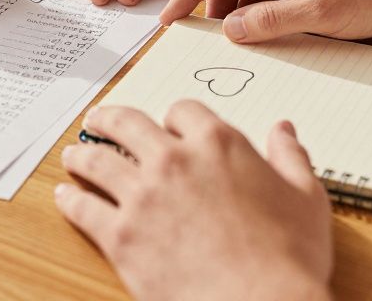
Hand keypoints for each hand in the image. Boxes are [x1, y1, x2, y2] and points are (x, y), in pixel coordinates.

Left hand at [56, 102, 332, 300]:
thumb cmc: (289, 258)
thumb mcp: (306, 199)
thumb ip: (291, 159)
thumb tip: (284, 131)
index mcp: (218, 144)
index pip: (183, 112)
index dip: (172, 118)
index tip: (166, 126)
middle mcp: (173, 160)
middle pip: (128, 123)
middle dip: (109, 119)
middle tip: (97, 119)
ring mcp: (142, 195)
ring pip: (98, 161)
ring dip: (81, 155)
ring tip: (73, 155)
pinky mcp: (120, 234)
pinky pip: (84, 208)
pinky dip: (70, 199)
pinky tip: (65, 196)